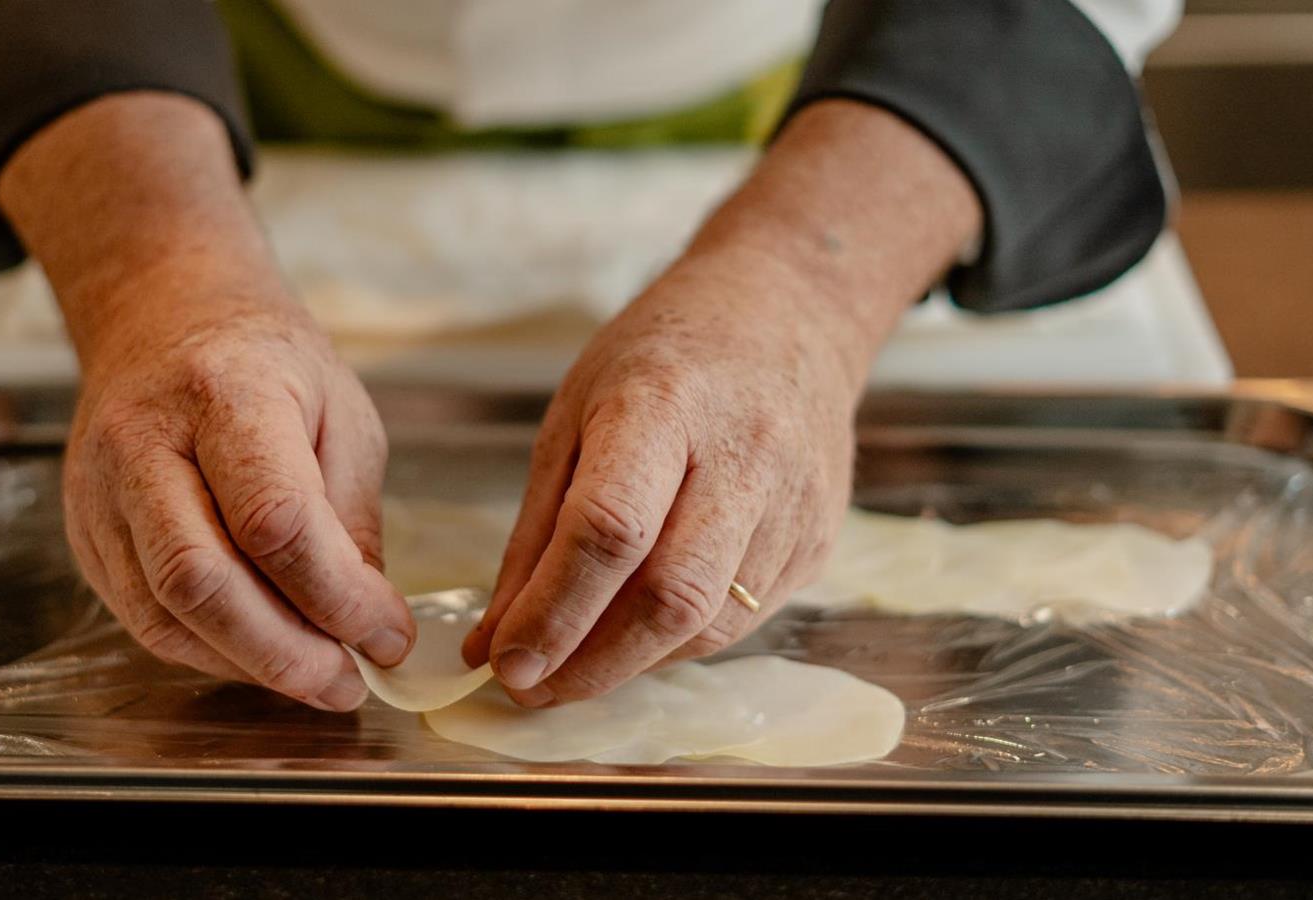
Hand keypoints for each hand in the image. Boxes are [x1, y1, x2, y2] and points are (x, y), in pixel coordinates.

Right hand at [0, 92, 413, 711]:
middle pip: (201, 579)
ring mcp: (100, 491)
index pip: (273, 517)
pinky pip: (143, 619)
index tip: (387, 634)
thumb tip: (368, 623)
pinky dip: (209, 652)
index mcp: (226, 393)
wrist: (162, 315)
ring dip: (248, 664)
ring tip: (315, 675)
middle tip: (345, 683)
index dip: (335, 595)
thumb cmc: (266, 364)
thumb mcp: (341, 415)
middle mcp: (144, 442)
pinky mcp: (85, 533)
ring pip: (163, 613)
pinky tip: (261, 654)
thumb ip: (350, 520)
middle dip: (284, 653)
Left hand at [460, 249, 870, 705]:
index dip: (555, 611)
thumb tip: (494, 641)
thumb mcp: (576, 414)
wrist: (791, 313)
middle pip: (672, 596)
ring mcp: (794, 503)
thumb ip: (535, 533)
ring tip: (575, 666)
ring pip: (710, 625)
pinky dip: (678, 642)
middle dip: (593, 663)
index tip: (505, 663)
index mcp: (665, 406)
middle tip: (533, 689)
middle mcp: (744, 457)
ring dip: (632, 664)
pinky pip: (742, 619)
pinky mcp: (819, 540)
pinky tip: (638, 632)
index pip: (610, 528)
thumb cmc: (665, 356)